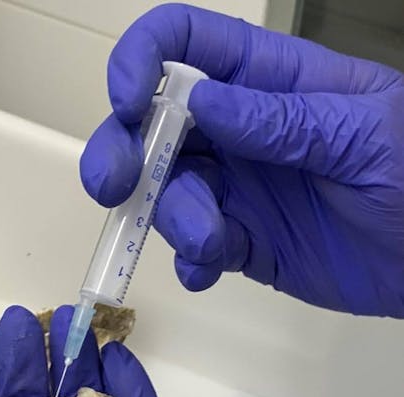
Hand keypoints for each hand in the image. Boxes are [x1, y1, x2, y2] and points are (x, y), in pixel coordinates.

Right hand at [80, 4, 403, 316]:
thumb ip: (282, 121)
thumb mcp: (363, 134)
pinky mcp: (240, 242)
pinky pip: (192, 249)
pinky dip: (190, 262)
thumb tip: (200, 104)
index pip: (187, 47)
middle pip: (152, 126)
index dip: (142, 61)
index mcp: (270, 81)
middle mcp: (240, 132)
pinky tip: (209, 270)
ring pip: (168, 194)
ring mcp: (236, 190)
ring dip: (172, 218)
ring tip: (211, 242)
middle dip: (121, 152)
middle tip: (114, 186)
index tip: (128, 104)